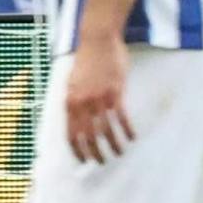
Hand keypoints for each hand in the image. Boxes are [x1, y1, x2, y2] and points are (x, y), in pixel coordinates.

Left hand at [64, 33, 133, 164]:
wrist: (97, 39)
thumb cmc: (86, 60)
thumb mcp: (72, 81)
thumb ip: (74, 100)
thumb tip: (75, 118)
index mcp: (70, 101)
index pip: (71, 134)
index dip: (77, 150)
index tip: (84, 161)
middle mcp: (83, 103)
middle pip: (88, 136)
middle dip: (95, 153)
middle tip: (103, 162)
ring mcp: (99, 98)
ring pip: (106, 130)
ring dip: (114, 145)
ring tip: (119, 153)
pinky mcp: (115, 92)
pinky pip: (122, 117)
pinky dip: (127, 130)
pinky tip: (131, 137)